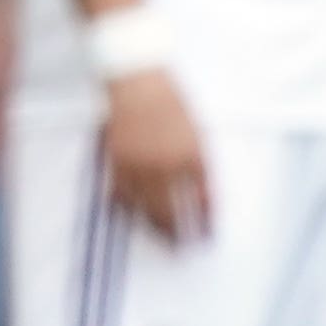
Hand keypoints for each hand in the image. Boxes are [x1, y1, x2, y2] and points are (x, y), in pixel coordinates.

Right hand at [103, 68, 210, 242]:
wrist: (136, 77)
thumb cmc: (168, 96)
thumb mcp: (194, 127)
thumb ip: (197, 159)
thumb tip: (198, 188)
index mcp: (192, 154)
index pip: (203, 197)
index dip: (206, 218)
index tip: (208, 233)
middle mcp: (167, 163)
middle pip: (174, 210)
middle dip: (181, 233)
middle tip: (185, 248)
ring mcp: (140, 163)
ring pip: (148, 207)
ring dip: (156, 227)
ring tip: (162, 240)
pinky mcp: (118, 159)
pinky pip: (123, 193)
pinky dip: (128, 207)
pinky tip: (132, 215)